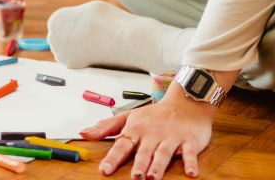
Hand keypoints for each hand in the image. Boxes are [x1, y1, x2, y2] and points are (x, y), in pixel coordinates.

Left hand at [78, 91, 213, 178]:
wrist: (185, 102)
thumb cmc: (155, 115)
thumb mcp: (129, 117)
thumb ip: (107, 127)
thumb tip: (84, 133)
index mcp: (137, 130)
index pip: (122, 145)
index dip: (113, 158)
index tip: (105, 170)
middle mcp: (153, 135)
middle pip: (144, 152)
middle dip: (139, 164)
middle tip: (135, 177)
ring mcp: (172, 138)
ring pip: (164, 153)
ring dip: (158, 165)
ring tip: (153, 177)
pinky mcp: (189, 141)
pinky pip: (190, 153)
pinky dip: (190, 162)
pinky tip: (190, 173)